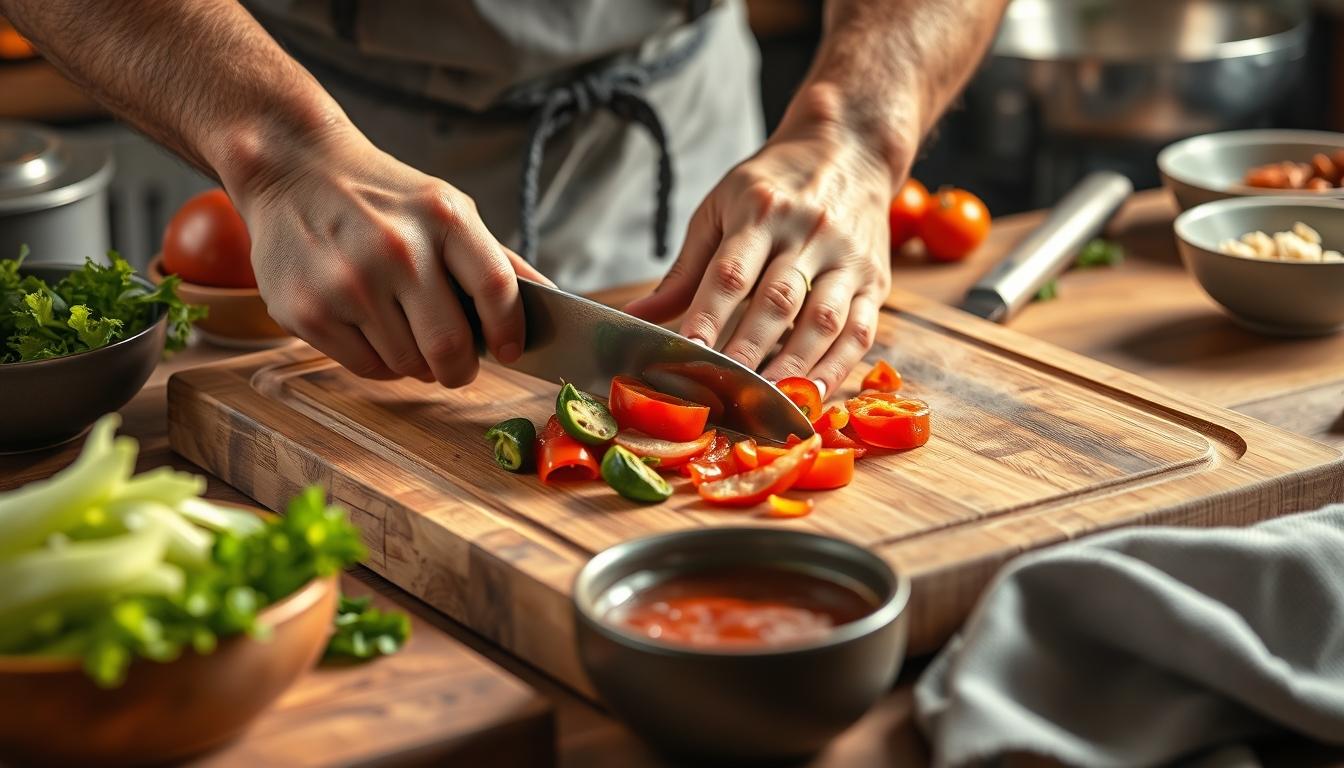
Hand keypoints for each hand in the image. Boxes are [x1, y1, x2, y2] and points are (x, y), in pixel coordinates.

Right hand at [228, 128, 549, 385]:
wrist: (290, 169)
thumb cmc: (380, 197)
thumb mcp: (445, 208)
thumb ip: (496, 259)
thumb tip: (554, 301)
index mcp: (441, 218)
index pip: (496, 290)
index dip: (511, 330)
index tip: (511, 349)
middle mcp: (396, 249)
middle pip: (451, 346)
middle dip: (462, 368)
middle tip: (458, 365)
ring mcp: (348, 283)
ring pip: (409, 365)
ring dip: (417, 362)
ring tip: (404, 330)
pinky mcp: (307, 312)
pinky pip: (367, 368)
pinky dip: (380, 363)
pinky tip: (372, 330)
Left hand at [624, 109, 895, 396]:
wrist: (850, 147)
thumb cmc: (773, 184)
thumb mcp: (720, 209)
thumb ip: (684, 271)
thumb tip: (636, 319)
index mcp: (761, 210)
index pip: (731, 272)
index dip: (708, 317)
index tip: (685, 355)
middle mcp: (809, 232)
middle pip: (777, 302)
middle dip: (747, 353)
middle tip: (720, 394)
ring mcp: (848, 258)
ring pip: (823, 322)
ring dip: (793, 369)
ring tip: (765, 405)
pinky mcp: (876, 280)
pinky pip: (860, 331)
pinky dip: (837, 369)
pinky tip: (811, 397)